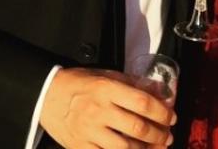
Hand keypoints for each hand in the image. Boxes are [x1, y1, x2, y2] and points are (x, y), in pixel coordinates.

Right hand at [40, 67, 175, 148]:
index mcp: (106, 89)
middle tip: (168, 135)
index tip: (171, 116)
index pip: (141, 101)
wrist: (46, 95)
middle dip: (159, 134)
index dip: (161, 111)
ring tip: (157, 147)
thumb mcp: (103, 75)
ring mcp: (89, 131)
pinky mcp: (80, 148)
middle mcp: (98, 110)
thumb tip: (157, 91)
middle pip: (137, 128)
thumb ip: (130, 83)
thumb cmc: (78, 83)